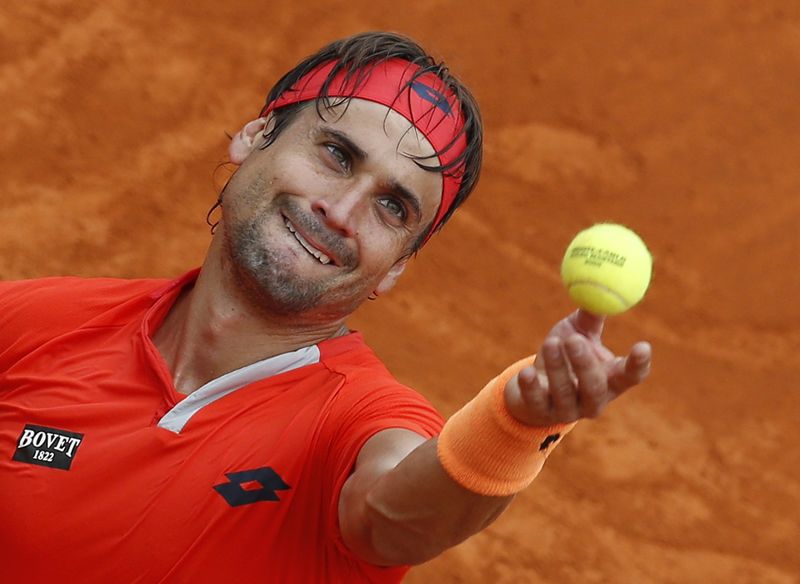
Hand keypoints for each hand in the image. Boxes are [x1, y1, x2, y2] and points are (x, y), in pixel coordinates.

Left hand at [504, 309, 651, 426]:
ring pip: (565, 392)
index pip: (631, 376)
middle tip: (576, 340)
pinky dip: (532, 387)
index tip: (643, 345)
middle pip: (595, 387)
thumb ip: (589, 316)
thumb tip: (601, 282)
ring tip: (551, 342)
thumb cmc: (563, 353)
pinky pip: (537, 401)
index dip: (638, 364)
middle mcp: (593, 399)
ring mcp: (568, 410)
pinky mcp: (541, 413)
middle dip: (586, 364)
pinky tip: (527, 372)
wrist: (533, 383)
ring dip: (558, 367)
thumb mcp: (576, 332)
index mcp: (610, 380)